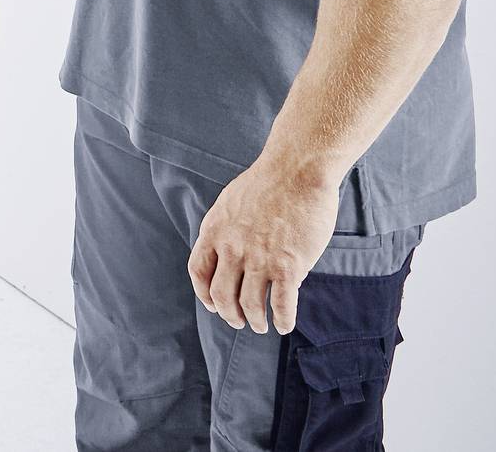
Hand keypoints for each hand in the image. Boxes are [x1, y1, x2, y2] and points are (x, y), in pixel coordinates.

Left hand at [187, 158, 339, 334]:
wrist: (297, 170)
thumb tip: (227, 254)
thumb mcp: (231, 203)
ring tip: (261, 325)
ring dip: (255, 321)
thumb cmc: (268, 183)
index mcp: (214, 231)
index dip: (204, 294)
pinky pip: (281, 304)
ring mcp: (259, 259)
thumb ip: (226, 231)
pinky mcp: (288, 266)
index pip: (199, 272)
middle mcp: (232, 248)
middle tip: (238, 321)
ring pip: (250, 305)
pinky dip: (282, 320)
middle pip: (222, 295)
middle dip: (229, 314)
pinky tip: (285, 324)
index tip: (213, 304)